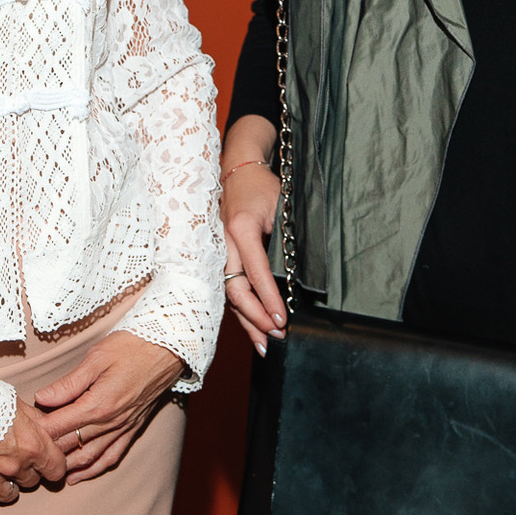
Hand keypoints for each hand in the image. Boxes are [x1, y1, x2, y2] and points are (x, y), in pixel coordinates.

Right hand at [0, 400, 67, 514]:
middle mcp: (15, 465)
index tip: (46, 458)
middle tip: (14, 456)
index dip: (53, 464)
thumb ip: (35, 419)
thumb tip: (48, 425)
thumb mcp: (15, 401)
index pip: (56, 469)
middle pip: (32, 481)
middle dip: (26, 471)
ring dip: (7, 485)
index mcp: (32, 444)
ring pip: (10, 495)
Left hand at [35, 331, 182, 483]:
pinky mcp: (132, 429)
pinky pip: (111, 457)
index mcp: (98, 403)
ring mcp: (123, 428)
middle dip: (48, 451)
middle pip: (71, 444)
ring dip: (67, 466)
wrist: (166, 349)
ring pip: (89, 456)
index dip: (39, 431)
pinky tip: (79, 475)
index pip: (59, 426)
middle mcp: (110, 422)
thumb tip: (42, 398)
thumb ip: (68, 383)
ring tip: (47, 471)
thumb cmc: (130, 348)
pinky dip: (94, 469)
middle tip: (28, 454)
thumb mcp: (96, 358)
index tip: (22, 432)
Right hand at [222, 160, 287, 353]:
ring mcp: (218, 251)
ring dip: (246, 321)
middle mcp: (224, 244)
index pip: (256, 272)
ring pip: (229, 294)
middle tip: (276, 336)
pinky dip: (240, 309)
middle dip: (255, 318)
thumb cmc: (262, 186)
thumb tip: (297, 273)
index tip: (282, 319)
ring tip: (264, 345)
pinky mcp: (219, 256)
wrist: (237, 169)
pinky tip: (251, 326)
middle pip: (235, 290)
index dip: (268, 299)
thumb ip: (286, 237)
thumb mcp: (282, 205)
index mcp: (241, 229)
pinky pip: (228, 287)